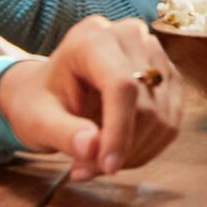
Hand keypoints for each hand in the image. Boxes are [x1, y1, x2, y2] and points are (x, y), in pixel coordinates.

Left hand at [0, 17, 185, 179]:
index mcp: (91, 39)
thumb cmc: (38, 102)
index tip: (108, 168)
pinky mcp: (166, 75)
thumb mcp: (37, 120)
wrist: (48, 91)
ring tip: (98, 162)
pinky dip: (147, 147)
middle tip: (88, 170)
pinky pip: (170, 122)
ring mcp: (153, 53)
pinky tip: (119, 152)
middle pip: (146, 104)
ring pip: (162, 117)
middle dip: (122, 148)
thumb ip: (63, 133)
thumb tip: (93, 149)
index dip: (119, 130)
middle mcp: (129, 36)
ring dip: (135, 152)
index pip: (121, 84)